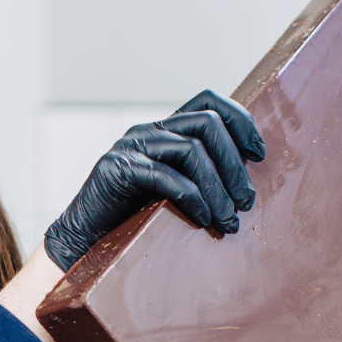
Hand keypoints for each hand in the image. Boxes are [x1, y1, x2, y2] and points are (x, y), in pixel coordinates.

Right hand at [43, 90, 265, 271]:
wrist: (81, 240)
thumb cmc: (129, 220)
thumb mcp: (170, 192)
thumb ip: (196, 177)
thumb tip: (244, 186)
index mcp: (163, 130)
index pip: (209, 102)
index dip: (240, 121)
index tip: (260, 154)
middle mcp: (148, 131)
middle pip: (207, 124)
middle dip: (235, 163)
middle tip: (247, 201)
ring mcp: (131, 148)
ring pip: (192, 150)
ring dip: (219, 187)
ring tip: (229, 220)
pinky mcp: (119, 170)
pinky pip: (167, 177)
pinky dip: (193, 199)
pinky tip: (203, 220)